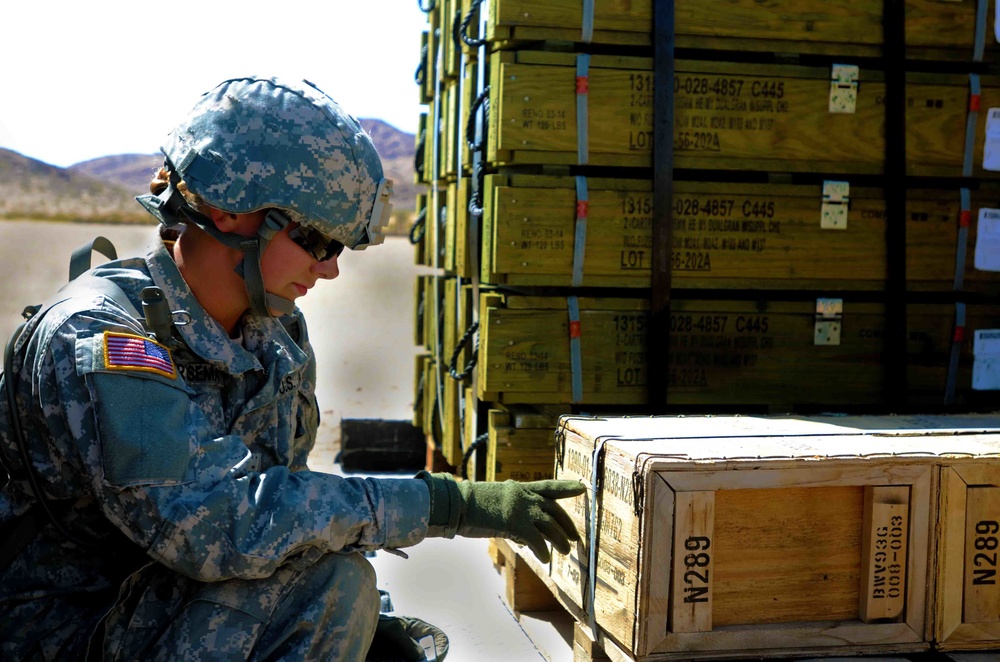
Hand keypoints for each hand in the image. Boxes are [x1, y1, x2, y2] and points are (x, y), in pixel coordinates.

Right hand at [419, 472, 585, 562]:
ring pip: (550, 526)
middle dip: (566, 525)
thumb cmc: (470, 505)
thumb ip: (512, 511)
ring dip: (560, 540)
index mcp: (519, 489)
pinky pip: (536, 540)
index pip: (547, 487)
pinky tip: (545, 558)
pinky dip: (543, 550)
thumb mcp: (496, 501)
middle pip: (554, 510)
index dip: (566, 487)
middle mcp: (523, 497)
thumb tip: (524, 532)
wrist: (457, 504)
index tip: (582, 488)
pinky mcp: (515, 524)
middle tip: (574, 538)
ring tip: (564, 551)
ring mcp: (521, 509)